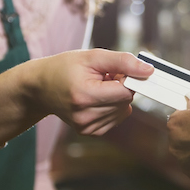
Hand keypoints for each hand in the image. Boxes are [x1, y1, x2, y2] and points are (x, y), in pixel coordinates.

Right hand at [0, 48, 153, 145]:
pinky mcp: (89, 132)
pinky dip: (112, 106)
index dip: (127, 78)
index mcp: (85, 96)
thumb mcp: (92, 56)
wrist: (40, 87)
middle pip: (126, 101)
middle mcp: (85, 116)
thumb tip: (149, 71)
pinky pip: (116, 118)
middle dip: (121, 86)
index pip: (126, 91)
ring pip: (124, 110)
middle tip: (102, 76)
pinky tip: (96, 98)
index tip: (116, 70)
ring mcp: (86, 127)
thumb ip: (123, 62)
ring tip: (97, 86)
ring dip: (116, 96)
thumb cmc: (65, 68)